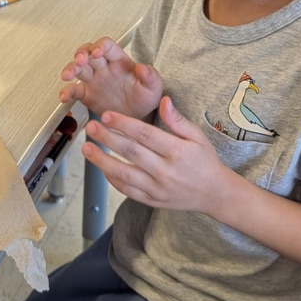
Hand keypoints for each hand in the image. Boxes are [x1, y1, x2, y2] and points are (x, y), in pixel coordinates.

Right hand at [59, 36, 162, 119]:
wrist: (139, 117)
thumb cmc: (145, 98)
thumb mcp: (153, 87)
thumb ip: (150, 76)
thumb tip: (143, 68)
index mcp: (119, 61)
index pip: (107, 46)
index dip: (100, 46)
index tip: (97, 53)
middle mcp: (104, 67)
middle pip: (88, 53)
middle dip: (82, 54)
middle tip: (80, 61)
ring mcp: (94, 80)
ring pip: (78, 68)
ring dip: (71, 68)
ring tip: (67, 75)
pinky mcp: (87, 94)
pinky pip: (74, 90)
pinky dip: (67, 92)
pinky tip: (64, 96)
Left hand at [82, 95, 226, 213]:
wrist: (213, 194)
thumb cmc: (204, 161)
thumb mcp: (197, 137)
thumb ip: (177, 120)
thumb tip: (163, 100)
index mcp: (177, 151)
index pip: (145, 134)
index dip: (124, 124)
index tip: (107, 114)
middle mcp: (166, 171)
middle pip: (131, 152)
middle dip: (108, 138)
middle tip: (91, 126)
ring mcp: (157, 188)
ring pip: (125, 174)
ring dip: (102, 161)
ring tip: (87, 148)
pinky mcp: (152, 200)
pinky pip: (127, 190)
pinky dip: (113, 179)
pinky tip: (102, 167)